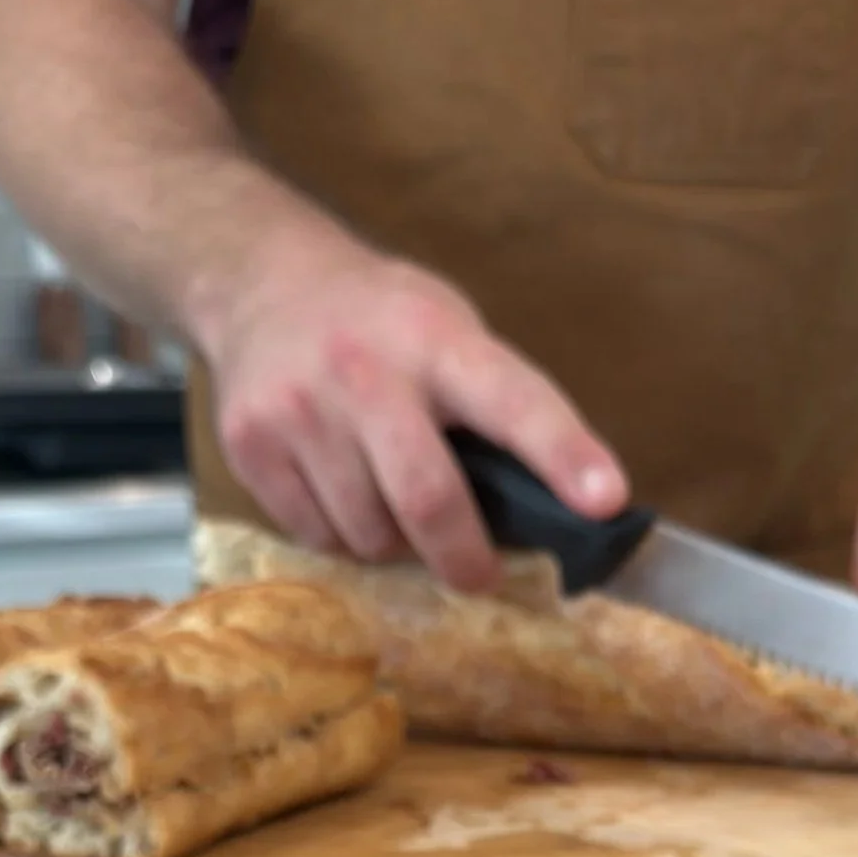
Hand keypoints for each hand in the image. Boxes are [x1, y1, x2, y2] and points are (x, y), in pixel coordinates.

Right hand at [194, 215, 626, 589]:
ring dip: (393, 544)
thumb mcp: (448, 331)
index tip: (606, 500)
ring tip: (389, 503)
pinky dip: (340, 536)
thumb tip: (550, 512)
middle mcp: (365, 371)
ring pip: (367, 534)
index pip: (514, 401)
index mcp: (437, 339)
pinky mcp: (251, 443)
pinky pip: (315, 536)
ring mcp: (300, 409)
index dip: (564, 453)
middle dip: (463, 557)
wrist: (262, 282)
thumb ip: (491, 406)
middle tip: (477, 574)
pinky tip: (340, 492)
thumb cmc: (383, 322)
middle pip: (427, 499)